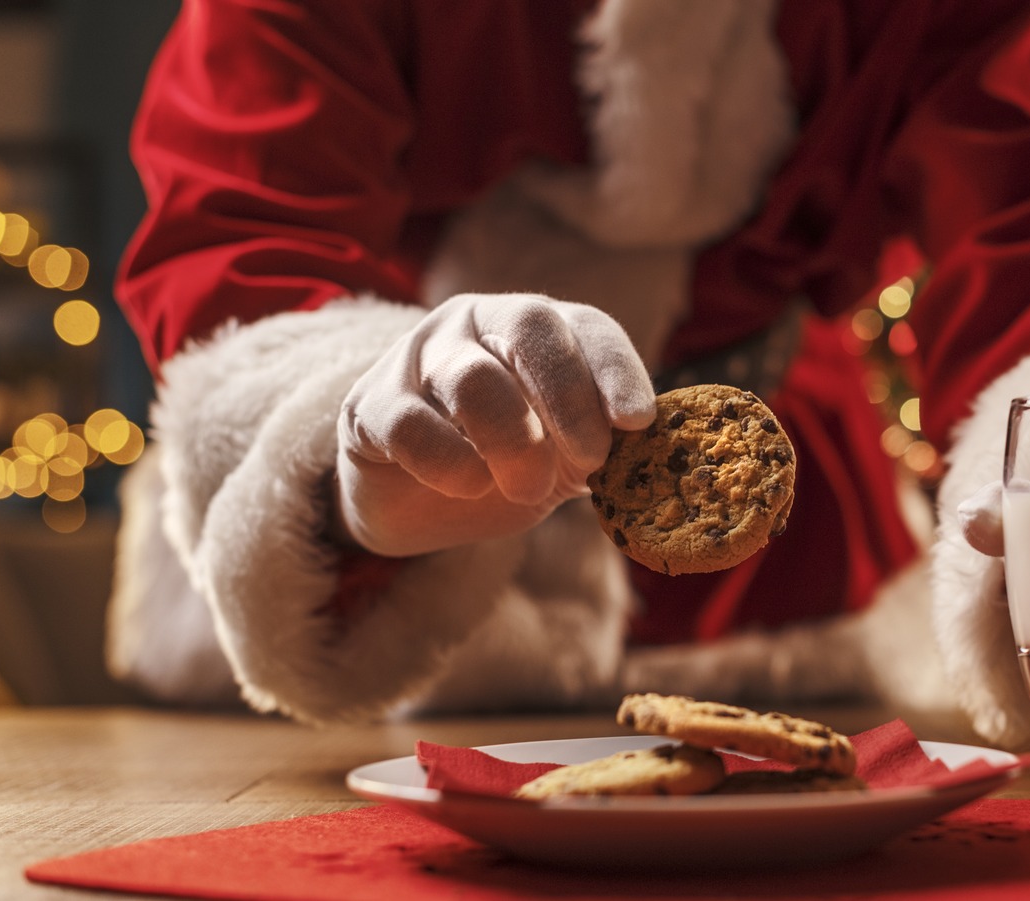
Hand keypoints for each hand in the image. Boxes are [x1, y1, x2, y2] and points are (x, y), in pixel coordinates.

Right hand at [334, 293, 655, 556]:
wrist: (418, 503)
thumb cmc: (506, 465)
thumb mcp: (567, 456)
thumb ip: (607, 446)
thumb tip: (659, 456)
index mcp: (538, 328)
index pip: (588, 326)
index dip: (617, 369)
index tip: (639, 421)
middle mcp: (478, 323)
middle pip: (531, 326)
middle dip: (570, 398)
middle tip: (590, 461)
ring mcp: (419, 357)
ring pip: (473, 377)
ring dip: (513, 440)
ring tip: (528, 487)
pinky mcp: (370, 406)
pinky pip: (410, 425)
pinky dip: (450, 463)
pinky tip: (469, 486)